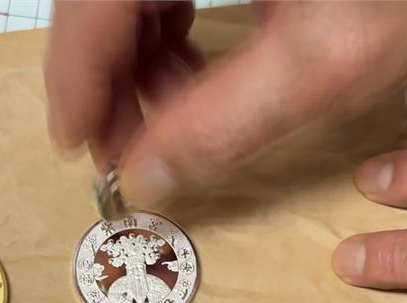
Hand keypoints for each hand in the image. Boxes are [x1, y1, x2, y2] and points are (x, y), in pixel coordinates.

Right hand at [45, 1, 406, 206]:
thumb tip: (145, 180)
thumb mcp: (330, 64)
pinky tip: (197, 69)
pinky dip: (172, 28)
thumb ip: (224, 124)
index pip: (95, 5)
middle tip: (130, 151)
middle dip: (112, 79)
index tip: (81, 151)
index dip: (76, 83)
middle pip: (107, 0)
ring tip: (174, 118)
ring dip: (141, 58)